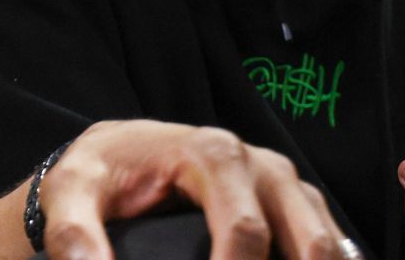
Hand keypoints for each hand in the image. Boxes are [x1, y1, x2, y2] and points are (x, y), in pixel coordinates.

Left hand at [39, 120, 347, 259]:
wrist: (121, 153)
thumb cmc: (102, 171)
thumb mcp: (71, 193)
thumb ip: (74, 235)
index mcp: (215, 154)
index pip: (246, 233)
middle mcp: (263, 167)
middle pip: (307, 247)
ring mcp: (289, 188)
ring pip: (330, 251)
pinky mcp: (301, 210)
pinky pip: (333, 251)